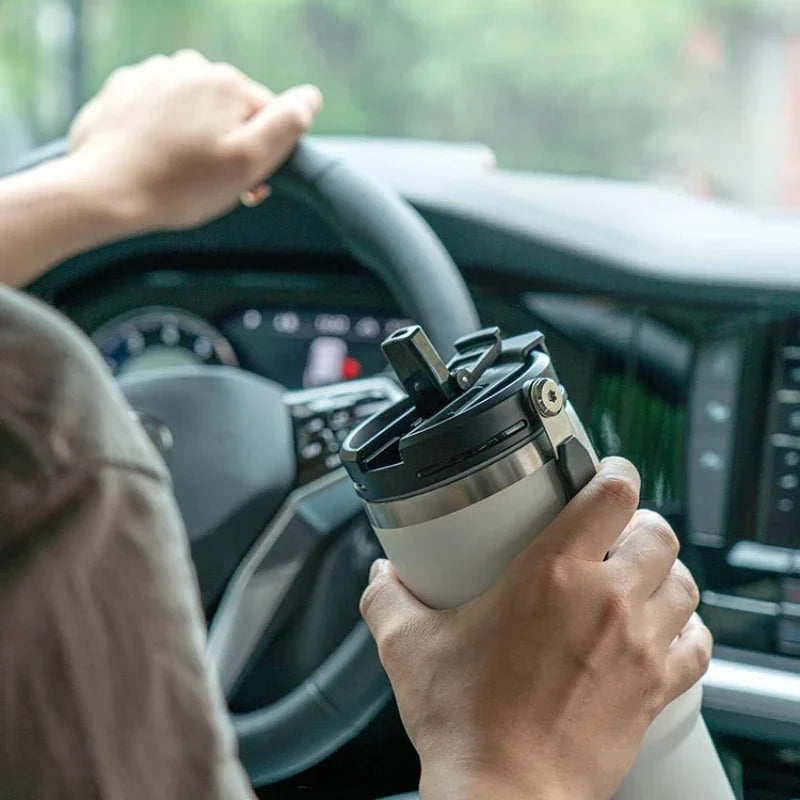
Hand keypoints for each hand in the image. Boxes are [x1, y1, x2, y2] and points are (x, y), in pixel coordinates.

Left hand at [67, 50, 320, 231]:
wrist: (104, 192)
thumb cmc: (180, 185)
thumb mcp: (249, 161)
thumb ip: (287, 124)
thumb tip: (311, 97)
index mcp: (226, 82)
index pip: (267, 118)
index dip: (263, 156)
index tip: (246, 186)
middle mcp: (189, 66)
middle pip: (229, 112)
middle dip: (228, 147)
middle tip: (213, 187)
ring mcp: (151, 75)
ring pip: (194, 111)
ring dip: (196, 140)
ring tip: (181, 175)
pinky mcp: (123, 91)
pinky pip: (159, 113)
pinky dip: (162, 135)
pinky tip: (155, 161)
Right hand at [360, 457, 711, 799]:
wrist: (505, 794)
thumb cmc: (465, 723)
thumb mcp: (408, 647)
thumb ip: (387, 598)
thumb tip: (380, 577)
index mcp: (550, 573)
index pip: (611, 495)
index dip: (615, 472)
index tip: (606, 473)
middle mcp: (605, 601)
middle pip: (658, 534)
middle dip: (640, 524)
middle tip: (614, 533)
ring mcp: (638, 646)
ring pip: (684, 582)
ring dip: (665, 572)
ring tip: (638, 578)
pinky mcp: (655, 689)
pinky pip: (697, 644)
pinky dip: (687, 628)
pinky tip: (664, 630)